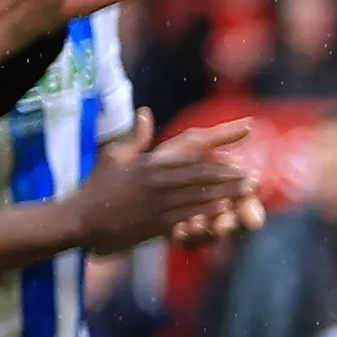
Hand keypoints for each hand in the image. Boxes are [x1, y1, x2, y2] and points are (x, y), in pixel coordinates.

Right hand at [74, 115, 261, 254]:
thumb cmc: (96, 187)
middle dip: (232, 174)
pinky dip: (212, 211)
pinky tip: (227, 209)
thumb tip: (145, 113)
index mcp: (149, 162)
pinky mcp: (158, 224)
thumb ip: (133, 137)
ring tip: (249, 190)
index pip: (193, 147)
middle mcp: (157, 181)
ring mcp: (159, 204)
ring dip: (229, 193)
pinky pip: (191, 216)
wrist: (81, 221)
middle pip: (204, 174)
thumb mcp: (111, 156)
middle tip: (255, 174)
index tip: (246, 133)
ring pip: (202, 196)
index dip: (222, 139)